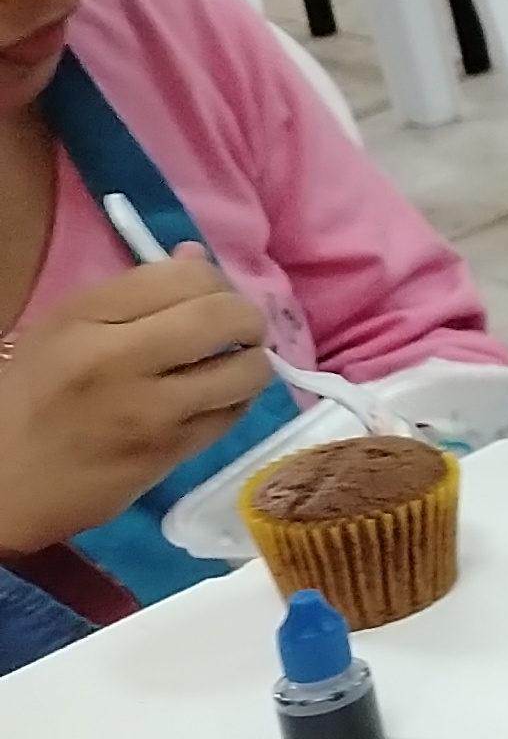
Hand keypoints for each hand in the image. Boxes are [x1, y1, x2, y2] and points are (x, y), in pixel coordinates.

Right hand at [0, 255, 272, 555]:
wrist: (4, 482)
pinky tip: (216, 396)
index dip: (211, 279)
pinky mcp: (172, 454)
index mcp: (85, 318)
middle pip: (224, 316)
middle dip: (246, 315)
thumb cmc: (29, 398)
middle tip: (235, 326)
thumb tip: (196, 256)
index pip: (184, 277)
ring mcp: (153, 411)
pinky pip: (235, 415)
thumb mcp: (63, 329)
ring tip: (231, 361)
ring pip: (247, 369)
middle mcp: (121, 359)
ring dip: (252, 360)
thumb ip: (133, 291)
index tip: (207, 293)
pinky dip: (237, 399)